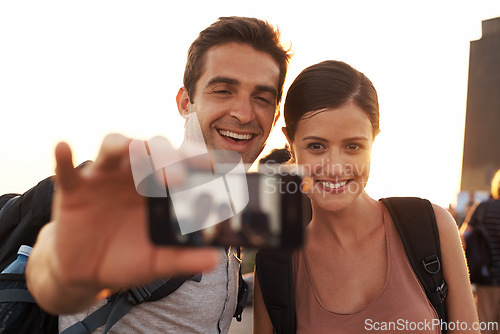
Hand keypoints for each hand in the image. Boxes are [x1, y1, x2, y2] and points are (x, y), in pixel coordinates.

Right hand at [28, 134, 217, 312]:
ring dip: (125, 146)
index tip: (212, 165)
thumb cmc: (128, 257)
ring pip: (114, 147)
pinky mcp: (74, 190)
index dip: (195, 158)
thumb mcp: (158, 260)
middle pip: (151, 149)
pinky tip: (64, 148)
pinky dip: (64, 158)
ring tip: (133, 152)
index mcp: (159, 186)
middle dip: (165, 158)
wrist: (89, 272)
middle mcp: (134, 174)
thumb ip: (184, 258)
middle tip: (176, 180)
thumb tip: (213, 260)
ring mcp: (104, 178)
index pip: (181, 162)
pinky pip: (66, 170)